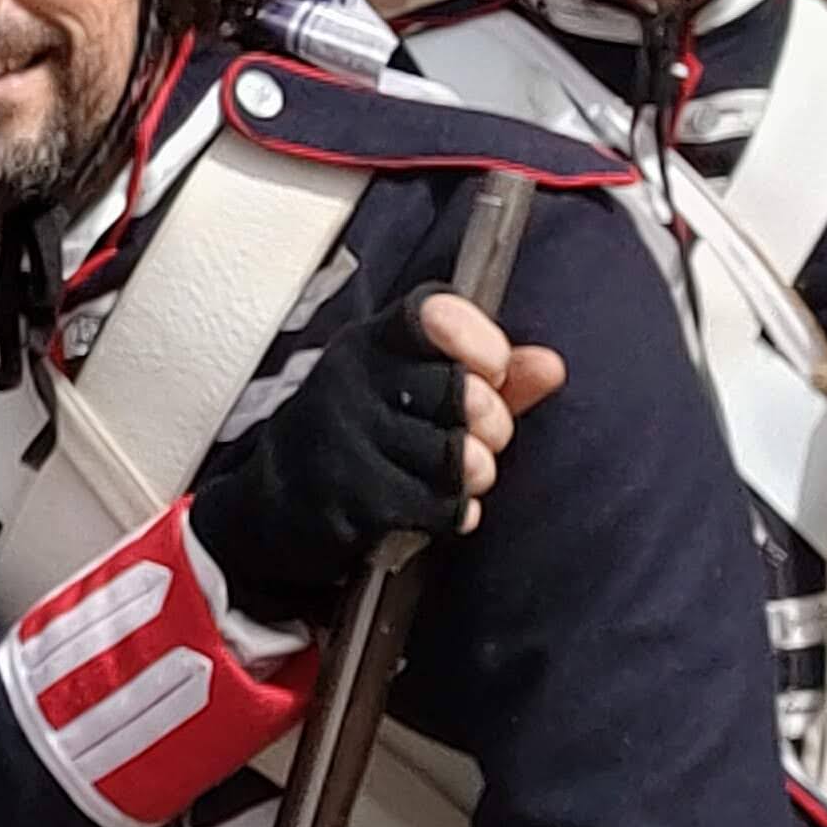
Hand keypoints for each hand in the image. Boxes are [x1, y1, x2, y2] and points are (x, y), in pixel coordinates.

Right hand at [187, 287, 561, 626]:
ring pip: (452, 455)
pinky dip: (452, 513)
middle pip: (457, 390)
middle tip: (483, 437)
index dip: (477, 338)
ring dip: (472, 474)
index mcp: (370, 344)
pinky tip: (435, 506)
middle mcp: (349, 381)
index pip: (430, 313)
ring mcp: (343, 439)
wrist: (275, 506)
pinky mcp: (345, 496)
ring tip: (459, 475)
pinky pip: (435, 505)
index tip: (493, 367)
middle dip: (490, 423)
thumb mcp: (413, 393)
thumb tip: (550, 365)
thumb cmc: (359, 440)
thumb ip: (486, 377)